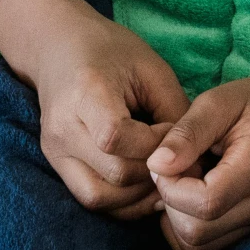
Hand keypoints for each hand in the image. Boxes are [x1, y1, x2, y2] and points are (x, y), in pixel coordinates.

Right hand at [0, 0, 187, 219]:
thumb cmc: (113, 52)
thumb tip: (194, 156)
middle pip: (114, 173)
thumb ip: (175, 112)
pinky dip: (122, 201)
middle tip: (178, 160)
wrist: (60, 48)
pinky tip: (144, 185)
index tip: (174, 131)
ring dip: (138, 195)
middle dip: (154, 172)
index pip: (117, 137)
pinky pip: (91, 199)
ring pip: (99, 197)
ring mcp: (55, 152)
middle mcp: (63, 129)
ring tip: (162, 176)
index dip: (154, 144)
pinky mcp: (56, 165)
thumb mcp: (152, 69)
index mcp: (87, 93)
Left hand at [146, 67, 249, 249]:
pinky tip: (193, 193)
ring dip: (177, 217)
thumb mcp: (218, 101)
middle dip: (171, 203)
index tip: (166, 159)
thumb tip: (156, 165)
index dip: (172, 187)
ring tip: (187, 179)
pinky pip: (208, 244)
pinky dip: (189, 225)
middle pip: (197, 232)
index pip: (205, 203)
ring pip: (198, 245)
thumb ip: (187, 133)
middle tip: (177, 167)